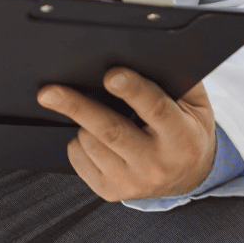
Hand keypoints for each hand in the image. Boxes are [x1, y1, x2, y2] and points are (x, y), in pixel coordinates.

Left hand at [37, 70, 216, 201]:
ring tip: (95, 113)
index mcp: (182, 137)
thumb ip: (177, 80)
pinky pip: (79, 159)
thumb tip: (145, 51)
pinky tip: (94, 136)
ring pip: (91, 142)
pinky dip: (78, 141)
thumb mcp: (194, 104)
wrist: (190, 176)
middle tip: (49, 92)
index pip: (156, 109)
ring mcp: (132, 182)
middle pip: (111, 131)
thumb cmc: (187, 130)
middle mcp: (157, 164)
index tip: (111, 75)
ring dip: (83, 121)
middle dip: (77, 107)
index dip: (133, 90)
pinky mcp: (111, 191)